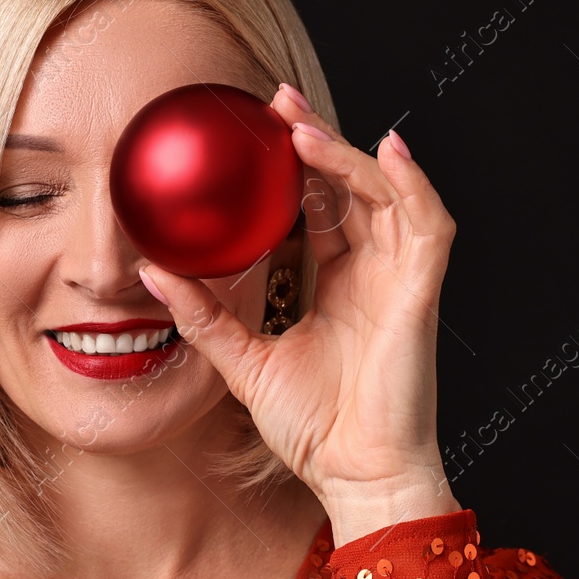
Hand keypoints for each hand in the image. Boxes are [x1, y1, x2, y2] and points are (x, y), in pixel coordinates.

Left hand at [139, 84, 460, 540]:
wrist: (354, 478)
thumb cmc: (313, 430)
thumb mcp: (243, 362)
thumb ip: (203, 316)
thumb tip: (151, 273)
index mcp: (340, 286)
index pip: (321, 207)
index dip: (298, 165)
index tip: (260, 129)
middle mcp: (374, 275)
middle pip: (352, 187)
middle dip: (319, 139)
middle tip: (278, 101)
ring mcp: (400, 282)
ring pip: (386, 195)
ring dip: (348, 154)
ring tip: (303, 126)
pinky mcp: (419, 296)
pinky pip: (427, 227)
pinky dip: (413, 185)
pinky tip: (389, 150)